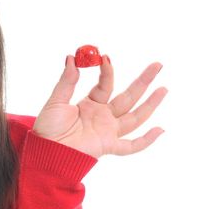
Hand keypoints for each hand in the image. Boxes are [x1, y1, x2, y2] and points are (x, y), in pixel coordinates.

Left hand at [33, 55, 167, 157]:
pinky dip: (146, 140)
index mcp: (90, 104)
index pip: (105, 85)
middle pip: (128, 97)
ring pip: (134, 117)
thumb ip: (67, 81)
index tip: (105, 57)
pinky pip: (131, 145)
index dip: (108, 71)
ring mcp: (108, 131)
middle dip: (143, 81)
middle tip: (158, 65)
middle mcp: (102, 116)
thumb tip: (71, 58)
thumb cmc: (48, 127)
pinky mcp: (108, 146)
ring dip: (150, 104)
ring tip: (164, 88)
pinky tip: (160, 130)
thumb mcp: (56, 100)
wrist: (45, 151)